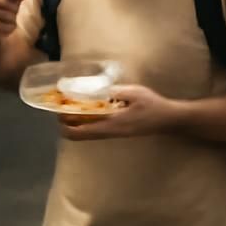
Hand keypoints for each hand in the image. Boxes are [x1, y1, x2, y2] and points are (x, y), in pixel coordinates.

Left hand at [58, 85, 179, 141]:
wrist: (167, 120)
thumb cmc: (152, 105)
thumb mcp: (134, 93)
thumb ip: (116, 91)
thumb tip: (98, 89)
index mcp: (111, 124)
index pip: (81, 131)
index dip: (66, 124)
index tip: (58, 111)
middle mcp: (109, 132)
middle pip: (80, 136)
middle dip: (67, 125)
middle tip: (60, 110)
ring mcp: (114, 134)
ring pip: (87, 135)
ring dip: (76, 124)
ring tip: (70, 109)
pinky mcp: (118, 132)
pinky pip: (95, 131)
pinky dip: (86, 123)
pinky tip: (88, 111)